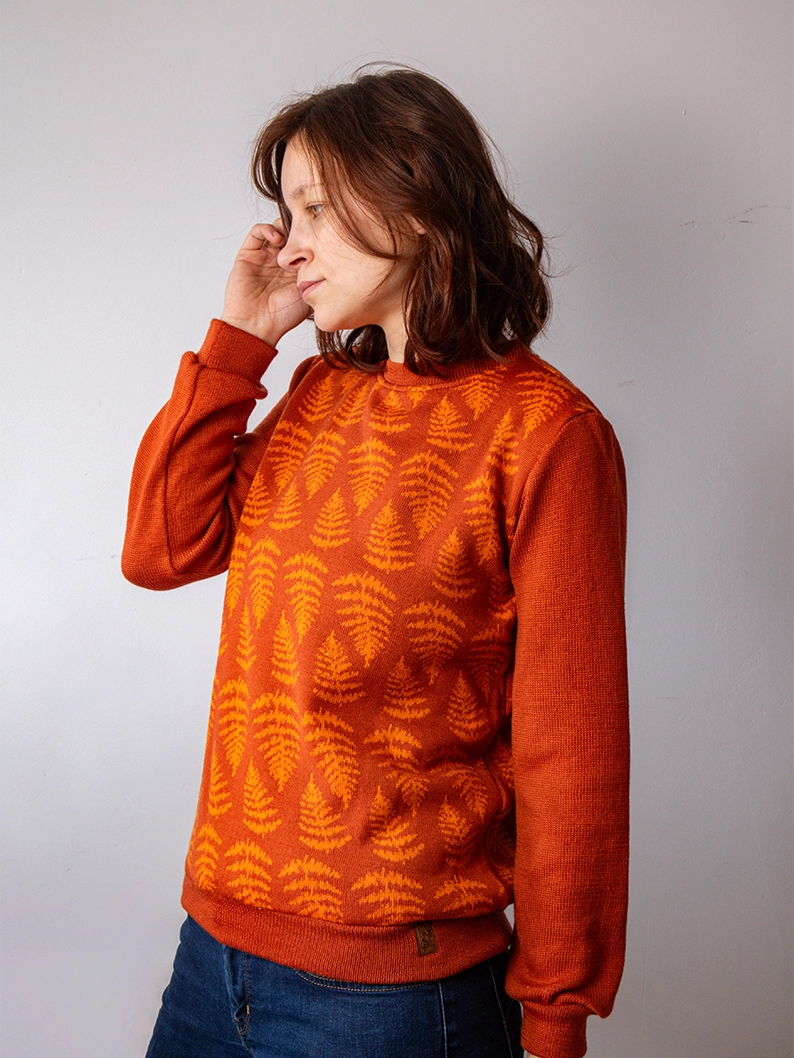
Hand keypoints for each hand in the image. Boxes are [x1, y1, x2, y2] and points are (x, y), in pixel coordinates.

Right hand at [220, 222, 309, 345]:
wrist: (257, 326)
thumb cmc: (283, 317)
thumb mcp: (311, 295)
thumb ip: (319, 276)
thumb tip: (333, 259)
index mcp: (296, 269)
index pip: (306, 244)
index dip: (313, 238)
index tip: (321, 238)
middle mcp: (280, 261)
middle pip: (292, 233)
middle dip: (300, 229)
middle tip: (307, 232)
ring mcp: (264, 256)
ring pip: (276, 228)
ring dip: (284, 226)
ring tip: (292, 237)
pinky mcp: (248, 254)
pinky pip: (258, 232)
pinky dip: (268, 228)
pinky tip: (277, 238)